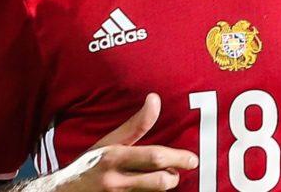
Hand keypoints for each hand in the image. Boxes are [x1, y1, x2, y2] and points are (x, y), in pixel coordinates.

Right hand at [53, 93, 197, 190]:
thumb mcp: (108, 143)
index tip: (192, 159)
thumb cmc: (88, 165)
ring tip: (164, 179)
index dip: (177, 158)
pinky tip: (149, 190)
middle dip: (173, 177)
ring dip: (163, 187)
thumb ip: (135, 125)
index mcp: (113, 156)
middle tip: (177, 172)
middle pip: (158, 181)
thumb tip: (155, 98)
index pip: (153, 157)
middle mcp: (114, 180)